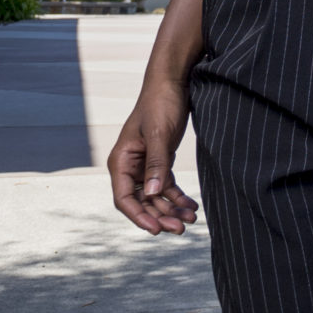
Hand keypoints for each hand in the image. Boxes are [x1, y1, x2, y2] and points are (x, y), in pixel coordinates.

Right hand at [109, 79, 200, 234]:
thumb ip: (156, 164)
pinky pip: (166, 185)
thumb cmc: (160, 103)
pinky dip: (178, 196)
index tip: (156, 229)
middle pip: (142, 201)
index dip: (139, 216)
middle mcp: (129, 166)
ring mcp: (145, 165)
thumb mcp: (160, 134)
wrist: (172, 82)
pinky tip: (192, 206)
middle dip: (160, 216)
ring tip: (192, 219)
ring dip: (171, 209)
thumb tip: (151, 194)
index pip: (124, 198)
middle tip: (181, 228)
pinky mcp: (160, 160)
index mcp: (121, 161)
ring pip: (155, 196)